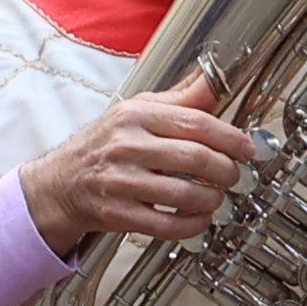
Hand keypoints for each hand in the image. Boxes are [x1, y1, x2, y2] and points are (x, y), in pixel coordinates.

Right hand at [19, 68, 253, 255]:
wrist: (59, 183)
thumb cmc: (103, 145)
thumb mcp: (136, 110)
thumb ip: (179, 99)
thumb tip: (214, 80)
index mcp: (135, 116)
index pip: (195, 122)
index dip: (230, 137)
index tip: (247, 148)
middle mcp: (126, 146)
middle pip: (195, 158)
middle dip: (226, 170)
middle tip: (235, 175)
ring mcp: (121, 182)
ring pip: (185, 194)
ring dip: (212, 199)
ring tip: (217, 196)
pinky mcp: (118, 214)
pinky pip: (167, 225)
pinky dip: (193, 225)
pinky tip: (199, 218)